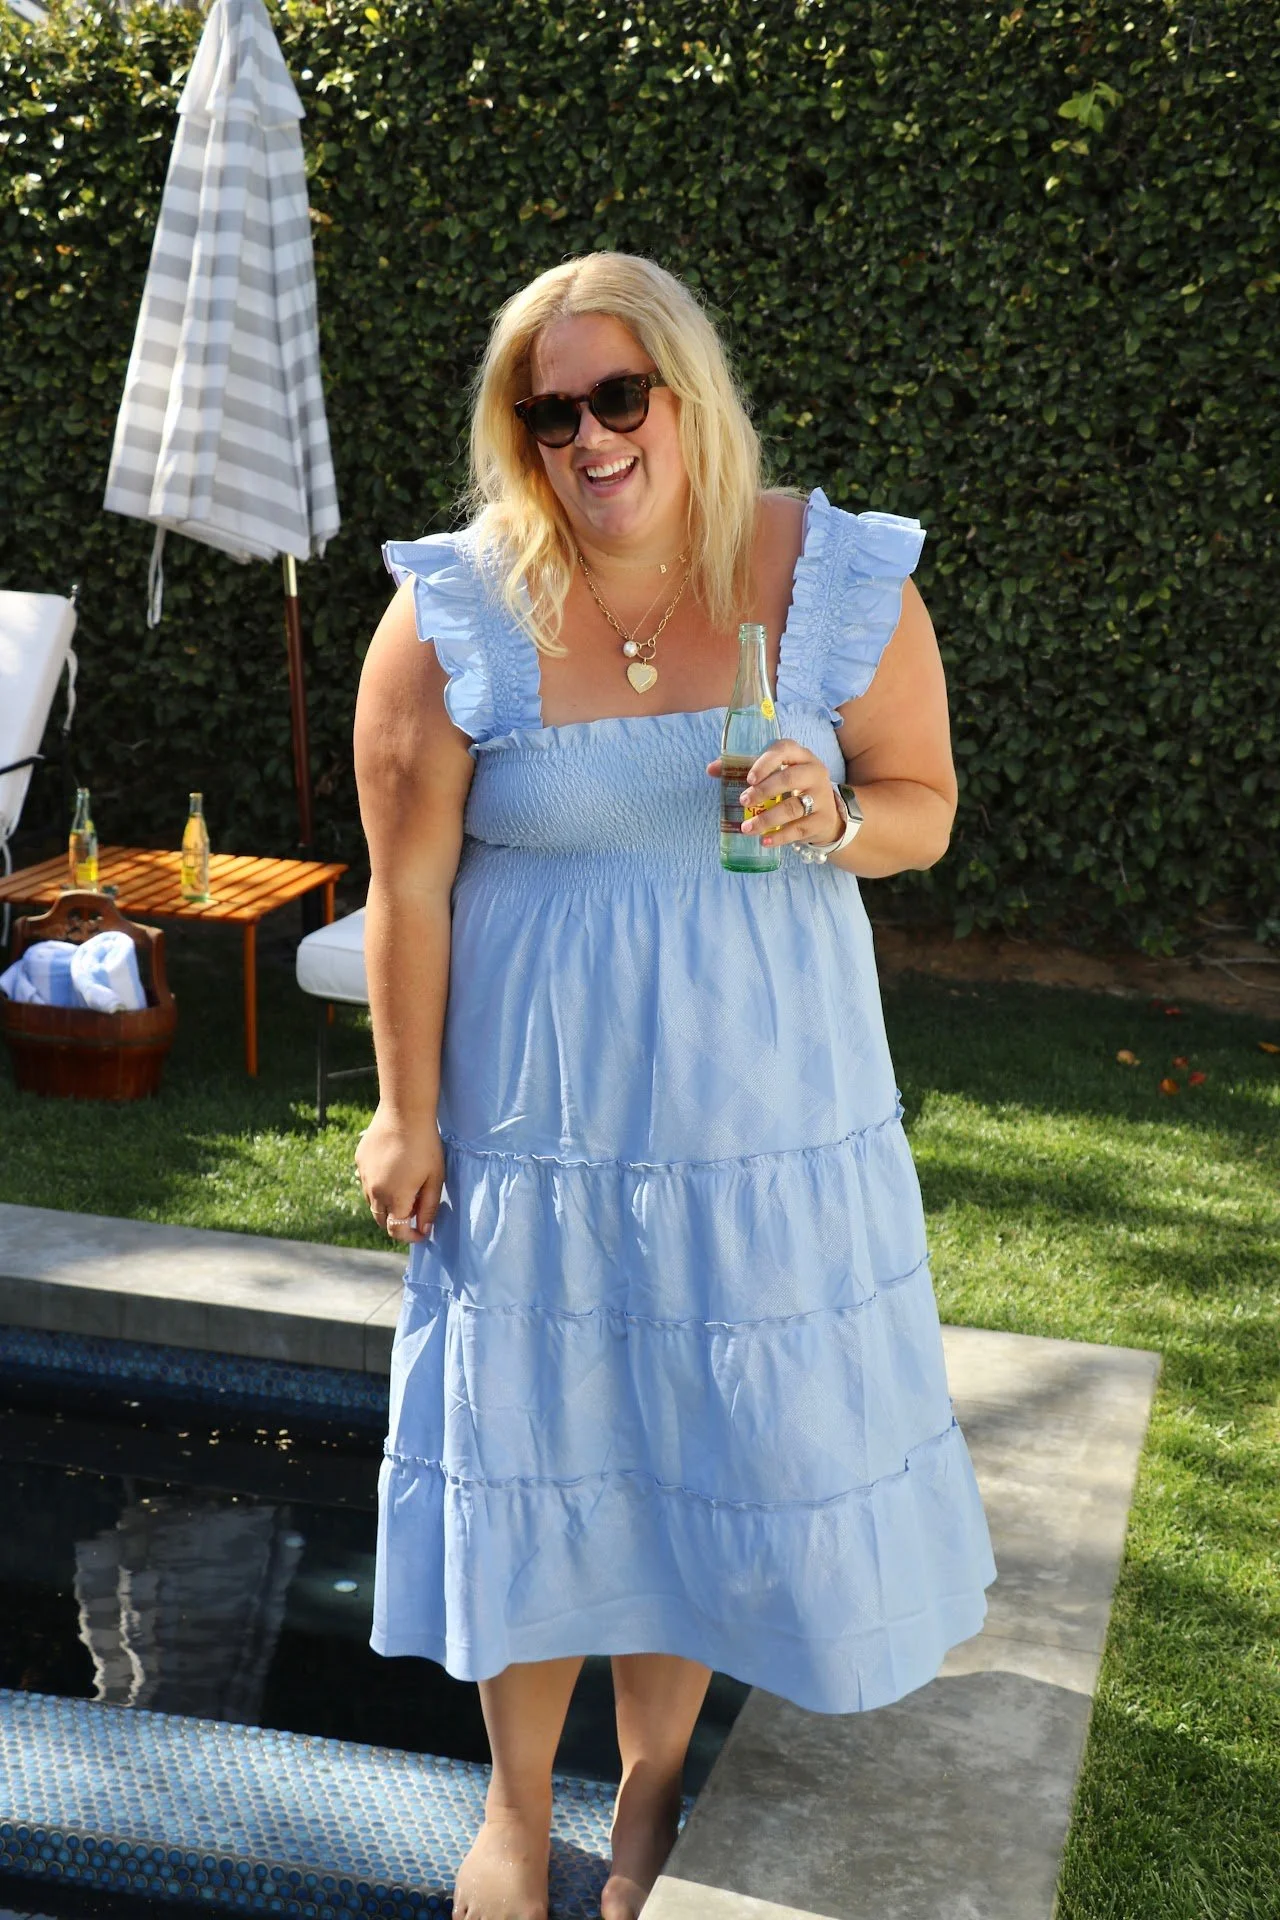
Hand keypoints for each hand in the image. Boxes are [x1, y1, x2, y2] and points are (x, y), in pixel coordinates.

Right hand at [355, 1105, 444, 1243]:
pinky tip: (393, 1168)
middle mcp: (374, 1192)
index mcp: (395, 1199)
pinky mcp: (359, 1161)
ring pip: (372, 1202)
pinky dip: (379, 1185)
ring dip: (387, 1204)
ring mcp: (364, 1176)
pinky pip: (367, 1181)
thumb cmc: (426, 1146)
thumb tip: (425, 1229)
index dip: (409, 1237)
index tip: (421, 1233)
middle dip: (397, 1222)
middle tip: (415, 1210)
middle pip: (381, 1220)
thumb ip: (429, 1208)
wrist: (404, 1113)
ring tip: (406, 1186)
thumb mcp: (435, 1179)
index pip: (396, 1231)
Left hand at [706, 741, 842, 849]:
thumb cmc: (792, 789)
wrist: (826, 814)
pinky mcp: (822, 820)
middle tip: (743, 802)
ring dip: (767, 819)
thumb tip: (711, 770)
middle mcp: (814, 772)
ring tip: (747, 828)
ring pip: (793, 807)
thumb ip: (744, 769)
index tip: (748, 779)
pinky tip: (764, 841)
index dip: (765, 762)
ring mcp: (821, 797)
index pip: (785, 749)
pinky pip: (799, 829)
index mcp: (800, 756)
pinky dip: (779, 837)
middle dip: (763, 791)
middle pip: (789, 778)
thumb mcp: (775, 775)